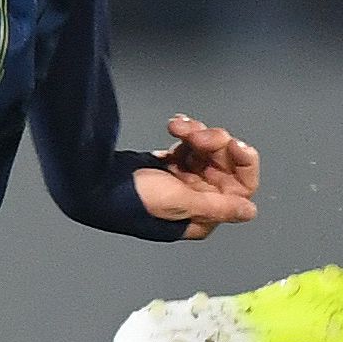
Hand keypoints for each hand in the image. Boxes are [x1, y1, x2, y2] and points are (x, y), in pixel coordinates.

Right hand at [133, 114, 261, 239]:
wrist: (92, 182)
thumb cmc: (133, 199)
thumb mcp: (179, 201)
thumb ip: (218, 206)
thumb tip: (250, 212)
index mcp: (203, 216)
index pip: (239, 189)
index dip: (243, 165)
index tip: (235, 144)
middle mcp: (196, 200)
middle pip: (224, 165)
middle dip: (214, 144)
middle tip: (197, 133)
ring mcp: (183, 181)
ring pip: (207, 151)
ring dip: (196, 134)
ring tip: (178, 126)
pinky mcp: (169, 165)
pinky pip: (188, 145)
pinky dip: (185, 132)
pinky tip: (174, 125)